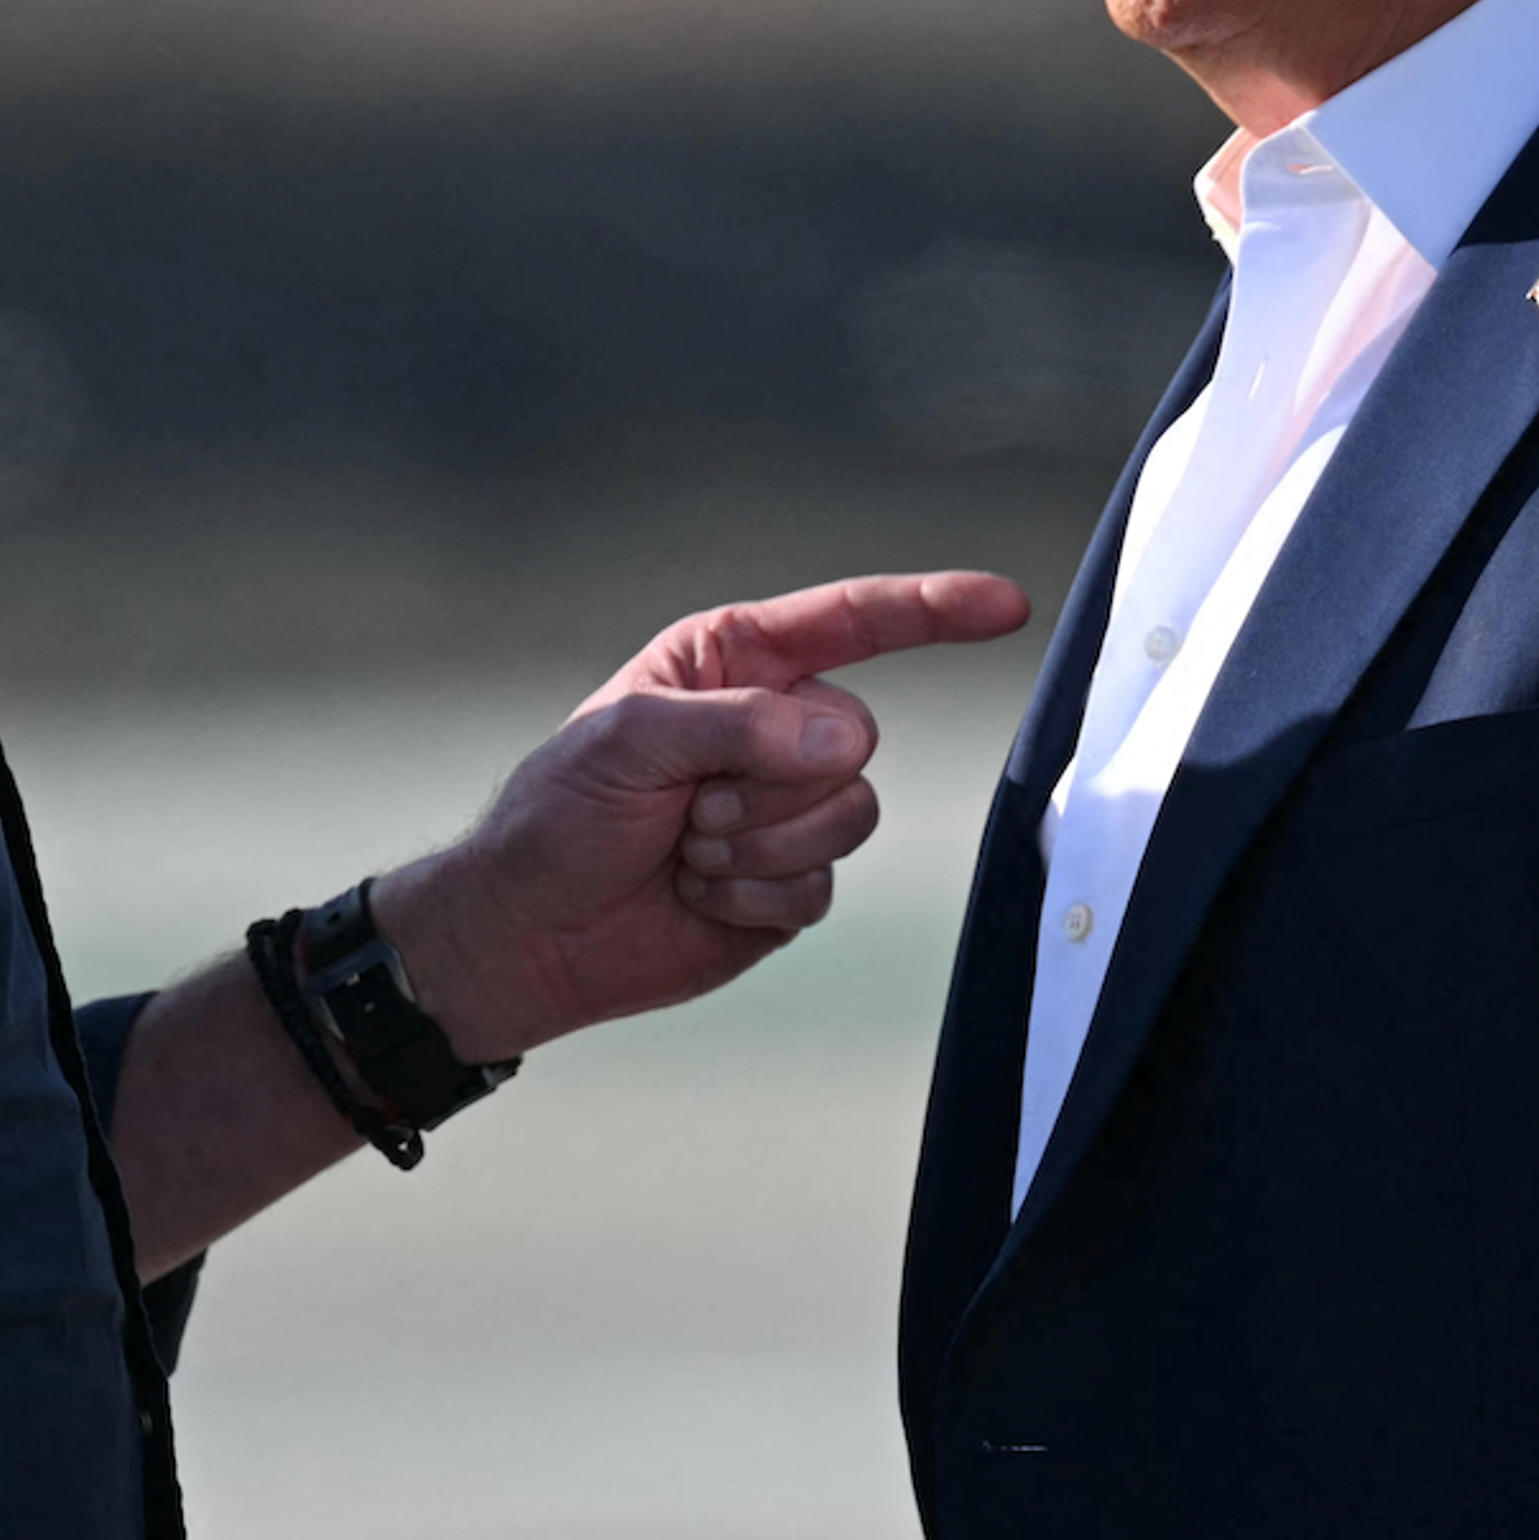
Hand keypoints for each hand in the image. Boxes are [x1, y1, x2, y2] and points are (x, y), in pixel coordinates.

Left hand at [380, 571, 1029, 1059]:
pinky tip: (696, 896)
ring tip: (687, 853)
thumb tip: (846, 741)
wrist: (533, 933)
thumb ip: (738, 723)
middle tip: (687, 809)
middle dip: (767, 784)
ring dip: (757, 846)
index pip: (853, 621)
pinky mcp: (789, 884)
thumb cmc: (558, 818)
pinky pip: (821, 884)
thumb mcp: (627, 740)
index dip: (933, 610)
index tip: (1005, 606)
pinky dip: (752, 896)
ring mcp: (787, 810)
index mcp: (734, 662)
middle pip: (856, 738)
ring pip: (850, 815)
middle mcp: (773, 727)